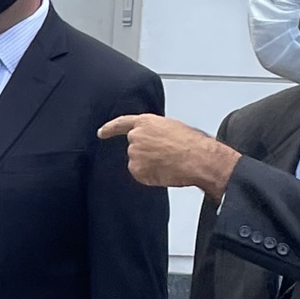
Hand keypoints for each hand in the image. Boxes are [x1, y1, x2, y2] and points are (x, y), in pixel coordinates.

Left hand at [98, 113, 239, 199]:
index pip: (121, 123)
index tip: (101, 132)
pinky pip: (141, 175)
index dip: (110, 128)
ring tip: (170, 163)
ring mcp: (134, 154)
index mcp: (146, 122)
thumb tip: (155, 142)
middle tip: (166, 157)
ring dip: (150, 165)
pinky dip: (151, 176)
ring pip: (138, 163)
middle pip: (134, 148)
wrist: (198, 158)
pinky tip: (165, 172)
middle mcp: (136, 137)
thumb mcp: (173, 128)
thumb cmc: (192, 143)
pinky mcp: (137, 170)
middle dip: (146, 154)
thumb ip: (156, 132)